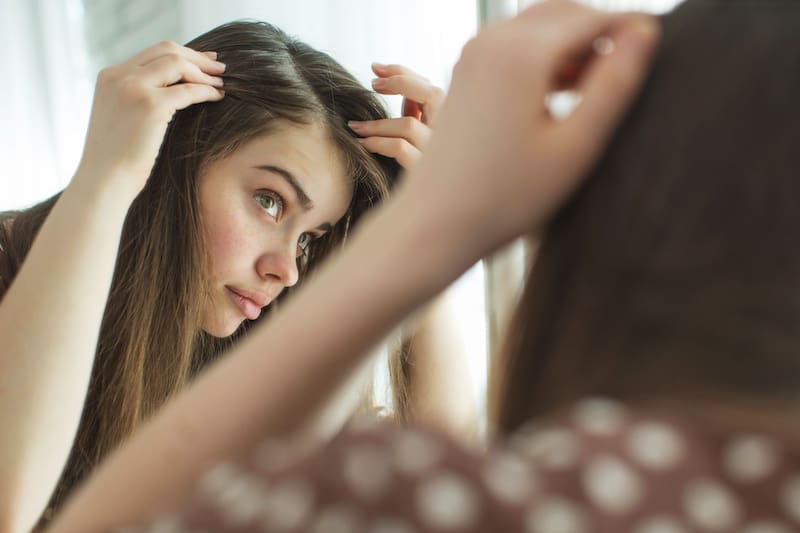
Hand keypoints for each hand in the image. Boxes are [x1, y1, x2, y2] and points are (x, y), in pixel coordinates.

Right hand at [74, 41, 225, 197]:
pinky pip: (188, 90)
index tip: (203, 61)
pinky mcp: (150, 106)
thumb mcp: (121, 118)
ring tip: (221, 83)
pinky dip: (206, 90)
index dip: (182, 54)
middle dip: (197, 57)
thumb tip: (172, 91)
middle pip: (166, 50)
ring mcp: (133, 88)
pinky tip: (217, 97)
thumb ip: (137, 98)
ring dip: (204, 72)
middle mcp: (119, 76)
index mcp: (109, 77)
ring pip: (177, 63)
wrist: (104, 180)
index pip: (152, 53)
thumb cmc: (116, 159)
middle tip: (219, 67)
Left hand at [348, 64, 444, 168]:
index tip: (376, 69)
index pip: (432, 89)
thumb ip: (415, 116)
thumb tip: (401, 91)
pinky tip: (363, 143)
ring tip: (355, 126)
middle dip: (400, 81)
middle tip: (372, 84)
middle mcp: (449, 137)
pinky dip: (378, 142)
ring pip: (408, 124)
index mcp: (448, 126)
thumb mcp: (418, 141)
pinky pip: (400, 148)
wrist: (423, 216)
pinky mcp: (424, 172)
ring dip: (377, 123)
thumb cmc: (419, 172)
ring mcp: (439, 155)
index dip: (404, 73)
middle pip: (433, 95)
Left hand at [412, 0, 658, 253]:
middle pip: (564, 12)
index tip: (664, 52)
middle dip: (600, 33)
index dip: (632, 30)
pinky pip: (515, 45)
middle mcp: (492, 41)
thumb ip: (614, 85)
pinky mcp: (465, 73)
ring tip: (595, 91)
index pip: (594, 19)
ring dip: (572, 45)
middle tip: (626, 74)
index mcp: (522, 53)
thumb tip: (645, 32)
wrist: (436, 222)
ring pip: (539, 26)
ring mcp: (473, 55)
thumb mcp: (575, 145)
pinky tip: (561, 95)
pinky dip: (545, 57)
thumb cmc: (508, 196)